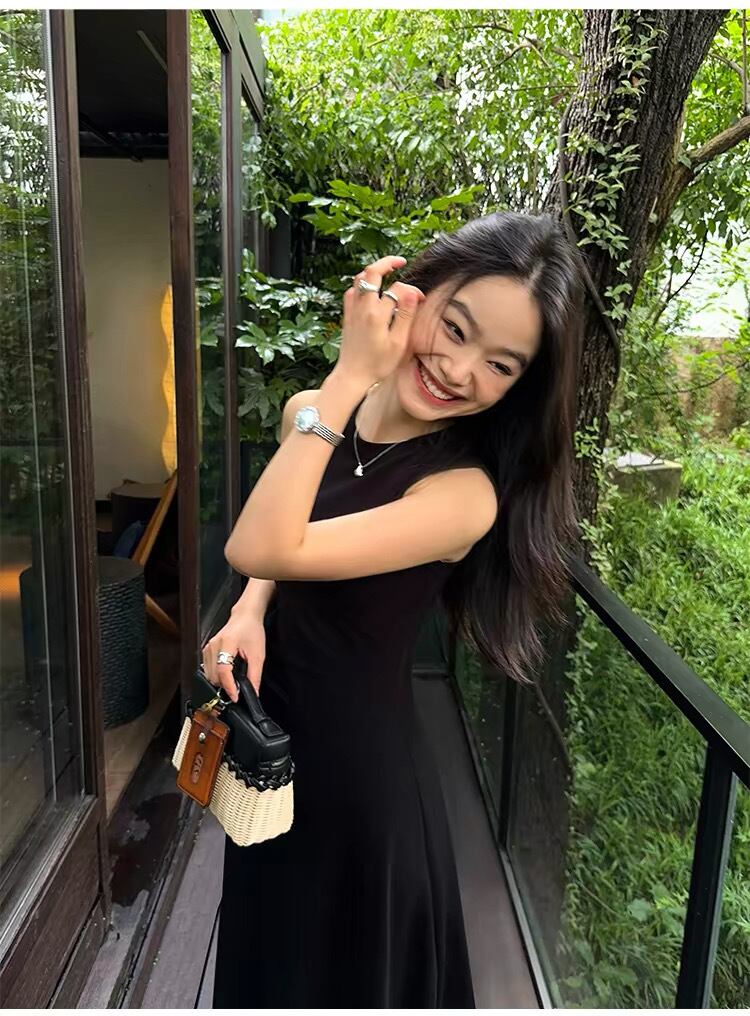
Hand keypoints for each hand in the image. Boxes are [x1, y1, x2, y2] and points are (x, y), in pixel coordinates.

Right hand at [201, 611, 266, 700]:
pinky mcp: (207, 650)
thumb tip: (254, 691)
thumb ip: (255, 674)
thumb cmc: (251, 630)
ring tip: (233, 681)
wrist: (245, 617)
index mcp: (226, 643)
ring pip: (209, 674)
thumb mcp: (258, 654)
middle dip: (225, 685)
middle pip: (214, 675)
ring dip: (220, 681)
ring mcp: (208, 647)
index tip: (235, 696)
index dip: (229, 686)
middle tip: (238, 689)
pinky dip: (216, 675)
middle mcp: (214, 645)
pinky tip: (227, 673)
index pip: (223, 670)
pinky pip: (207, 669)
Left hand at [335, 255, 425, 386]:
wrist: (352, 376)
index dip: (412, 291)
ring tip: (387, 271)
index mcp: (377, 314)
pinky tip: (371, 290)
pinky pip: (352, 291)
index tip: (420, 299)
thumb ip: (405, 315)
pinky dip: (362, 284)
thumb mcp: (398, 343)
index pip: (397, 289)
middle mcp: (362, 307)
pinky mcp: (347, 315)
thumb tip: (412, 292)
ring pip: (359, 279)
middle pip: (372, 272)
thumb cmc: (378, 364)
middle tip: (401, 261)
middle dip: (388, 263)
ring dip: (373, 271)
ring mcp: (352, 310)